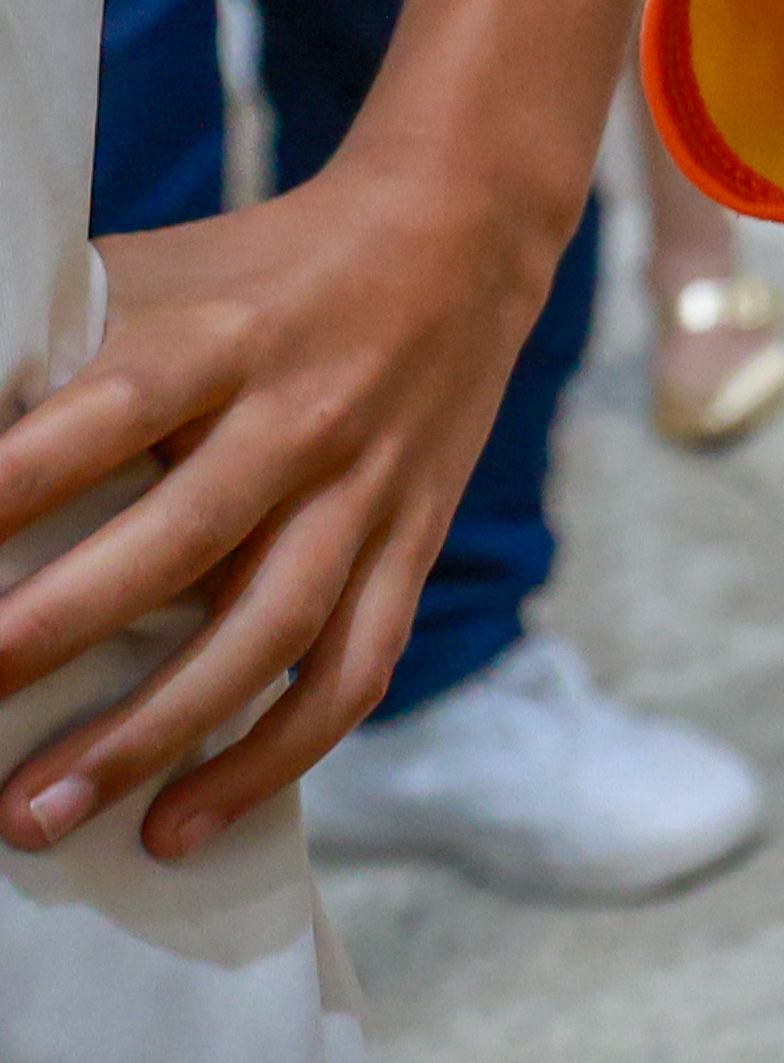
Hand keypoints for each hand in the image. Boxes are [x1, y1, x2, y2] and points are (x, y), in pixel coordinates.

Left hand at [0, 146, 573, 860]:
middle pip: (185, 538)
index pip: (112, 412)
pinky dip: (270, 759)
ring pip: (270, 630)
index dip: (21, 479)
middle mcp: (302, 418)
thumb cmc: (257, 265)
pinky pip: (351, 671)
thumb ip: (55, 352)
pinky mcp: (412, 545)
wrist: (460, 234)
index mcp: (222, 335)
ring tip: (39, 815)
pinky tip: (176, 827)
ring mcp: (367, 492)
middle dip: (61, 628)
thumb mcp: (155, 271)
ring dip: (155, 732)